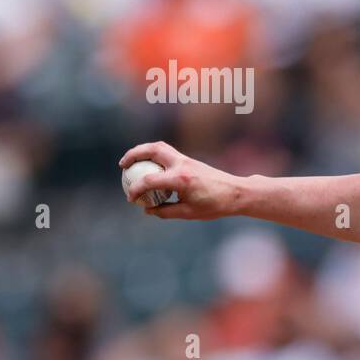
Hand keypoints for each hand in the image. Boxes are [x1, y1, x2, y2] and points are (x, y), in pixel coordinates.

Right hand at [118, 141, 243, 219]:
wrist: (236, 192)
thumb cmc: (215, 205)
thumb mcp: (189, 213)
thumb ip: (165, 211)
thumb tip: (147, 209)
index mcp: (181, 179)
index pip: (150, 180)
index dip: (136, 190)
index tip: (131, 199)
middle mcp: (182, 165)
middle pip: (152, 150)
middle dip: (133, 155)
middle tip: (122, 166)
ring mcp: (186, 160)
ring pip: (159, 147)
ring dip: (143, 151)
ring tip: (131, 162)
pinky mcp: (189, 160)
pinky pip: (167, 152)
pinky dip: (154, 155)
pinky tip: (149, 166)